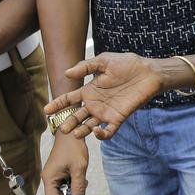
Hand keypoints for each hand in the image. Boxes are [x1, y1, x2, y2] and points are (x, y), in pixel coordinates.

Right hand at [42, 133, 88, 194]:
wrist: (71, 131)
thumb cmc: (74, 148)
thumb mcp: (79, 168)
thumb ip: (79, 187)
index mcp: (49, 178)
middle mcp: (48, 178)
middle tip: (83, 184)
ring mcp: (52, 175)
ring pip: (63, 190)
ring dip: (74, 188)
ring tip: (83, 177)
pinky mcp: (57, 171)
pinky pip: (65, 183)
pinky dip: (73, 182)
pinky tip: (80, 174)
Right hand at [44, 53, 162, 139]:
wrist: (148, 71)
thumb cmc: (127, 64)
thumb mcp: (104, 61)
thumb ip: (85, 66)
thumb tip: (67, 73)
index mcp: (90, 90)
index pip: (69, 99)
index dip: (58, 105)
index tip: (46, 110)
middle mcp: (95, 103)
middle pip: (77, 116)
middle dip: (68, 122)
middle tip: (61, 128)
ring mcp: (106, 112)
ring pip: (89, 125)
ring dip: (81, 131)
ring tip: (74, 133)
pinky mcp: (119, 117)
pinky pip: (108, 130)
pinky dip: (101, 134)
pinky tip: (95, 130)